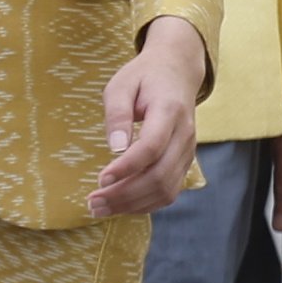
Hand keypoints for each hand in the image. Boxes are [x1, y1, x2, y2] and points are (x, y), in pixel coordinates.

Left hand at [90, 17, 209, 217]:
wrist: (177, 73)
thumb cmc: (144, 78)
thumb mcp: (121, 85)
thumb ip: (117, 114)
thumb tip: (114, 148)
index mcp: (170, 111)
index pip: (152, 147)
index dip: (126, 167)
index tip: (100, 180)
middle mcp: (184, 135)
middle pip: (160, 175)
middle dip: (125, 194)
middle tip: (93, 202)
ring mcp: (188, 151)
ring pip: (166, 189)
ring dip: (133, 205)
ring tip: (101, 208)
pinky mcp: (184, 162)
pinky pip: (170, 191)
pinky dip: (146, 204)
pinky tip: (121, 205)